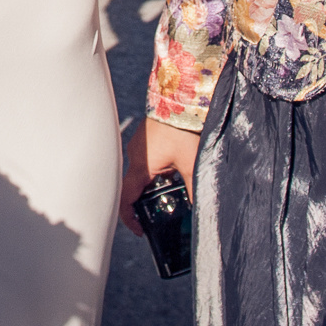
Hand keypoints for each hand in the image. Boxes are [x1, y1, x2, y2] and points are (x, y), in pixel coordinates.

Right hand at [119, 117, 200, 233]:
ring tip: (169, 189)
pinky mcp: (145, 137)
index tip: (140, 228)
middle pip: (132, 187)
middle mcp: (134, 156)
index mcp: (141, 167)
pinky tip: (170, 168)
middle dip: (144, 201)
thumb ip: (194, 188)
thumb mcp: (191, 163)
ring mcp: (138, 145)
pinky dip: (152, 169)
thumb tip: (199, 209)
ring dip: (150, 184)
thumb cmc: (182, 128)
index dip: (130, 218)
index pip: (126, 199)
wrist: (178, 97)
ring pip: (139, 172)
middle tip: (158, 210)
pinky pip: (143, 159)